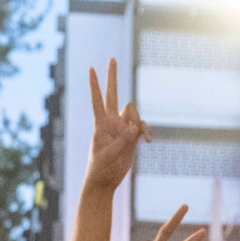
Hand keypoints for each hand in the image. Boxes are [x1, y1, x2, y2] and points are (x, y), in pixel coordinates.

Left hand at [83, 58, 148, 189]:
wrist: (106, 181)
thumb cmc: (101, 169)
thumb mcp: (110, 155)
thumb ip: (123, 140)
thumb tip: (136, 127)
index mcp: (100, 125)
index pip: (97, 101)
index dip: (95, 85)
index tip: (91, 69)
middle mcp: (112, 122)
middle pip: (113, 94)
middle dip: (112, 77)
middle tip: (112, 58)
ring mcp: (122, 127)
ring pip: (133, 111)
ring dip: (139, 121)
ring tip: (140, 137)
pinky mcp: (132, 136)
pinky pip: (142, 127)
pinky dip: (147, 132)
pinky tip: (148, 142)